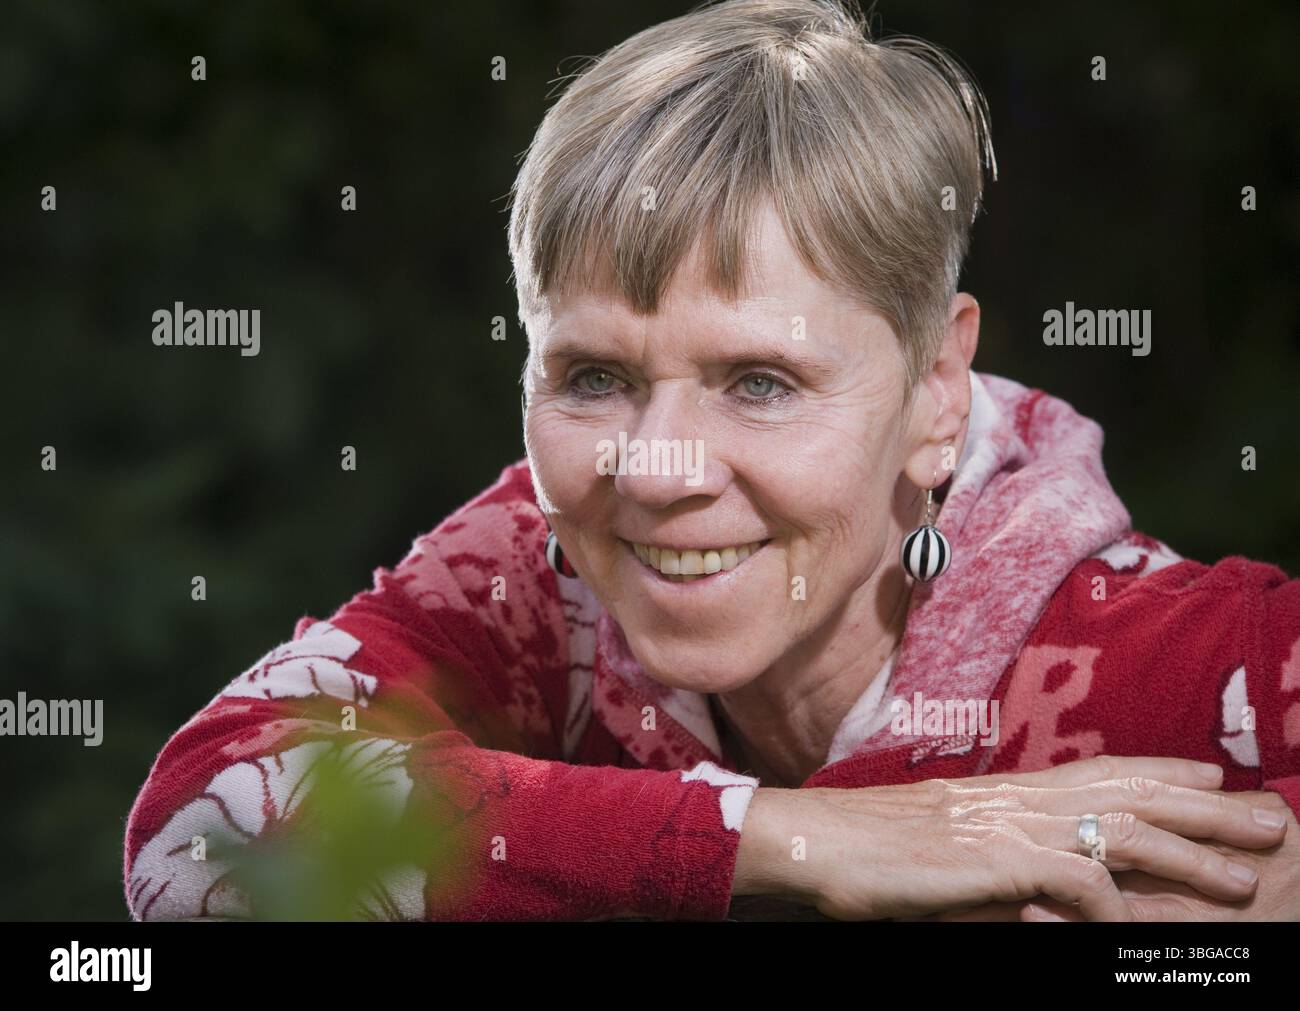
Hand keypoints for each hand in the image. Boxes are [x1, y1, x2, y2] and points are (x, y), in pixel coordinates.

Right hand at [732, 755, 1287, 920]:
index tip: (1216, 780)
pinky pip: (1070, 879)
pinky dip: (1109, 904)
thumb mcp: (948, 843)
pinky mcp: (987, 863)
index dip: (1164, 773)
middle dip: (1206, 812)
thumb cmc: (868, 847)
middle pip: (1127, 795)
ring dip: (1188, 855)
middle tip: (1272, 821)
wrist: (811, 839)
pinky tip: (1136, 928)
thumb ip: (1001, 852)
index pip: (1101, 770)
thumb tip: (1049, 877)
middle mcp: (1016, 800)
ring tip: (1244, 880)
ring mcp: (1004, 828)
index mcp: (1007, 791)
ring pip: (1118, 830)